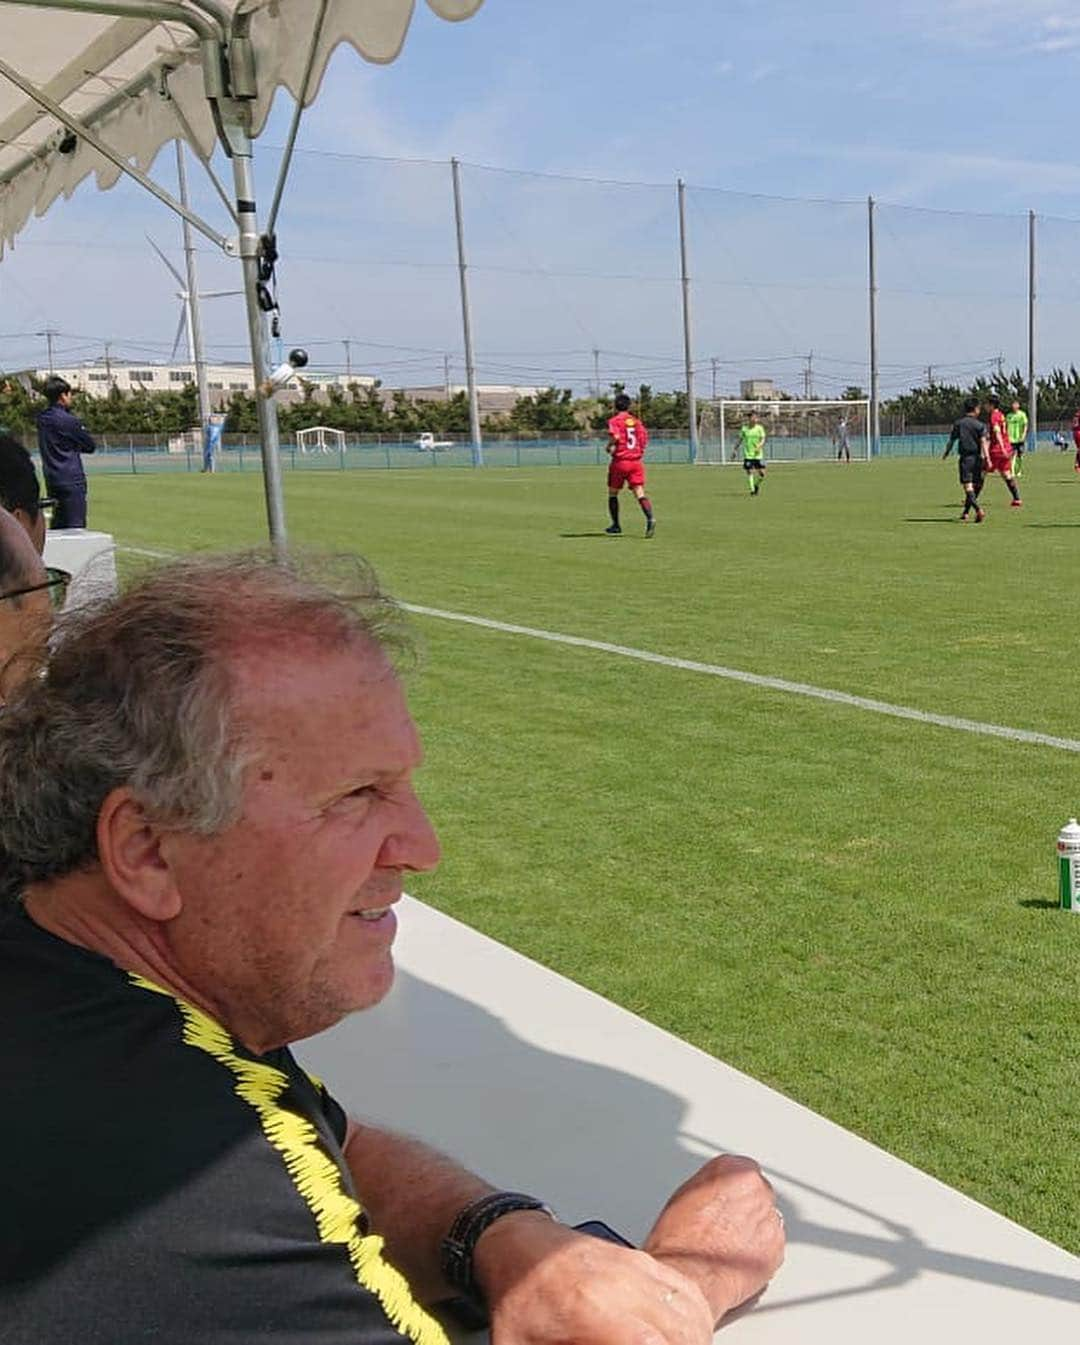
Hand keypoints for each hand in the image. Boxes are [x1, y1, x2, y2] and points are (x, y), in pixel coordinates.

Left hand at [475, 1211, 714, 1343]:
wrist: (517, 1244)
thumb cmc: (519, 1296)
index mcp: (589, 1307)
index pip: (649, 1342)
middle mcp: (619, 1281)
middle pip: (679, 1326)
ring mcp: (633, 1265)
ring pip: (688, 1305)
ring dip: (692, 1334)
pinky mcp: (640, 1258)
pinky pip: (684, 1287)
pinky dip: (693, 1314)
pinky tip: (685, 1332)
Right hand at [643, 1155, 784, 1321]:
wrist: (688, 1274)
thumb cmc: (680, 1238)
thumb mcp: (687, 1193)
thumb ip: (712, 1184)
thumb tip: (718, 1192)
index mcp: (734, 1169)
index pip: (742, 1169)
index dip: (732, 1188)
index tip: (726, 1198)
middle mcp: (757, 1189)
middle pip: (758, 1193)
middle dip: (746, 1208)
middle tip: (725, 1225)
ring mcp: (770, 1219)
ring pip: (765, 1220)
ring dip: (754, 1229)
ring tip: (728, 1245)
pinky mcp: (777, 1248)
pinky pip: (771, 1246)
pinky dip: (759, 1252)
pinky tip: (737, 1258)